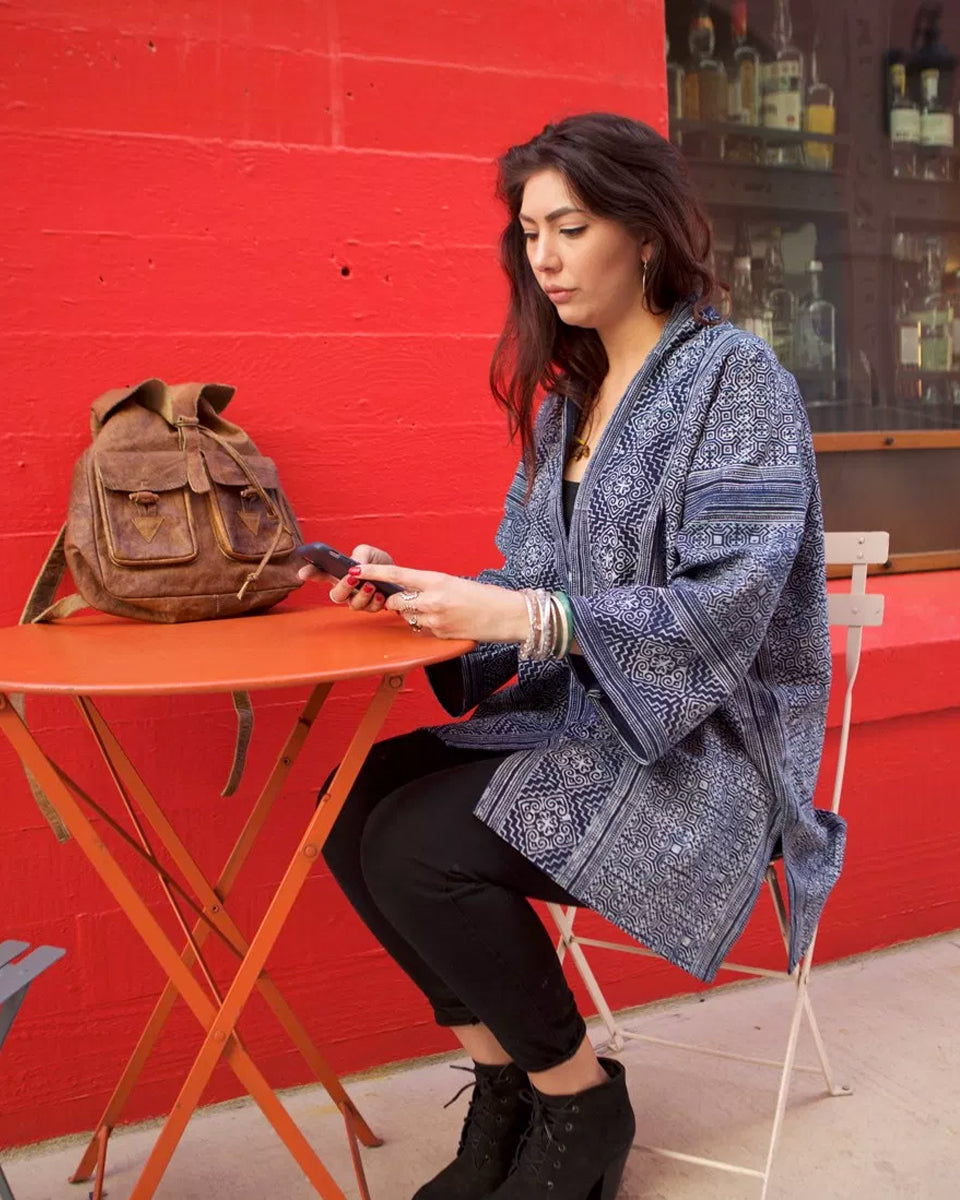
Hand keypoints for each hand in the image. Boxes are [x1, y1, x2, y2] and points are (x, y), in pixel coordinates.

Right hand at [297, 544, 394, 611]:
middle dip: (342, 588)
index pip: (319, 574)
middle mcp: (346, 590)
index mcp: (338, 574)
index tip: (302, 573)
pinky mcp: (372, 607)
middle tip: (351, 578)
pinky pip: (371, 609)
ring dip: (362, 595)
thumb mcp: (368, 552)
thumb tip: (356, 566)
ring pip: (354, 605)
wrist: (397, 573)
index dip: (309, 574)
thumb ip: (360, 555)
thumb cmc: (378, 562)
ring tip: (371, 585)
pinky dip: (376, 602)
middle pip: (336, 596)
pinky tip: (381, 594)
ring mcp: (358, 600)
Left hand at [347, 563, 529, 642]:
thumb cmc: (485, 596)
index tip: (356, 570)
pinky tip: (445, 622)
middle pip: (396, 601)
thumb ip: (431, 587)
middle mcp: (432, 600)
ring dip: (413, 614)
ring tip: (435, 610)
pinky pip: (421, 630)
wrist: (508, 616)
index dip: (373, 572)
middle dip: (396, 601)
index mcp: (437, 580)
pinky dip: (426, 626)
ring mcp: (435, 621)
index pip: (397, 574)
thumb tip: (411, 592)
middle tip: (408, 598)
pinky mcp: (440, 636)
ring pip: (408, 617)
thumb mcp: (455, 583)